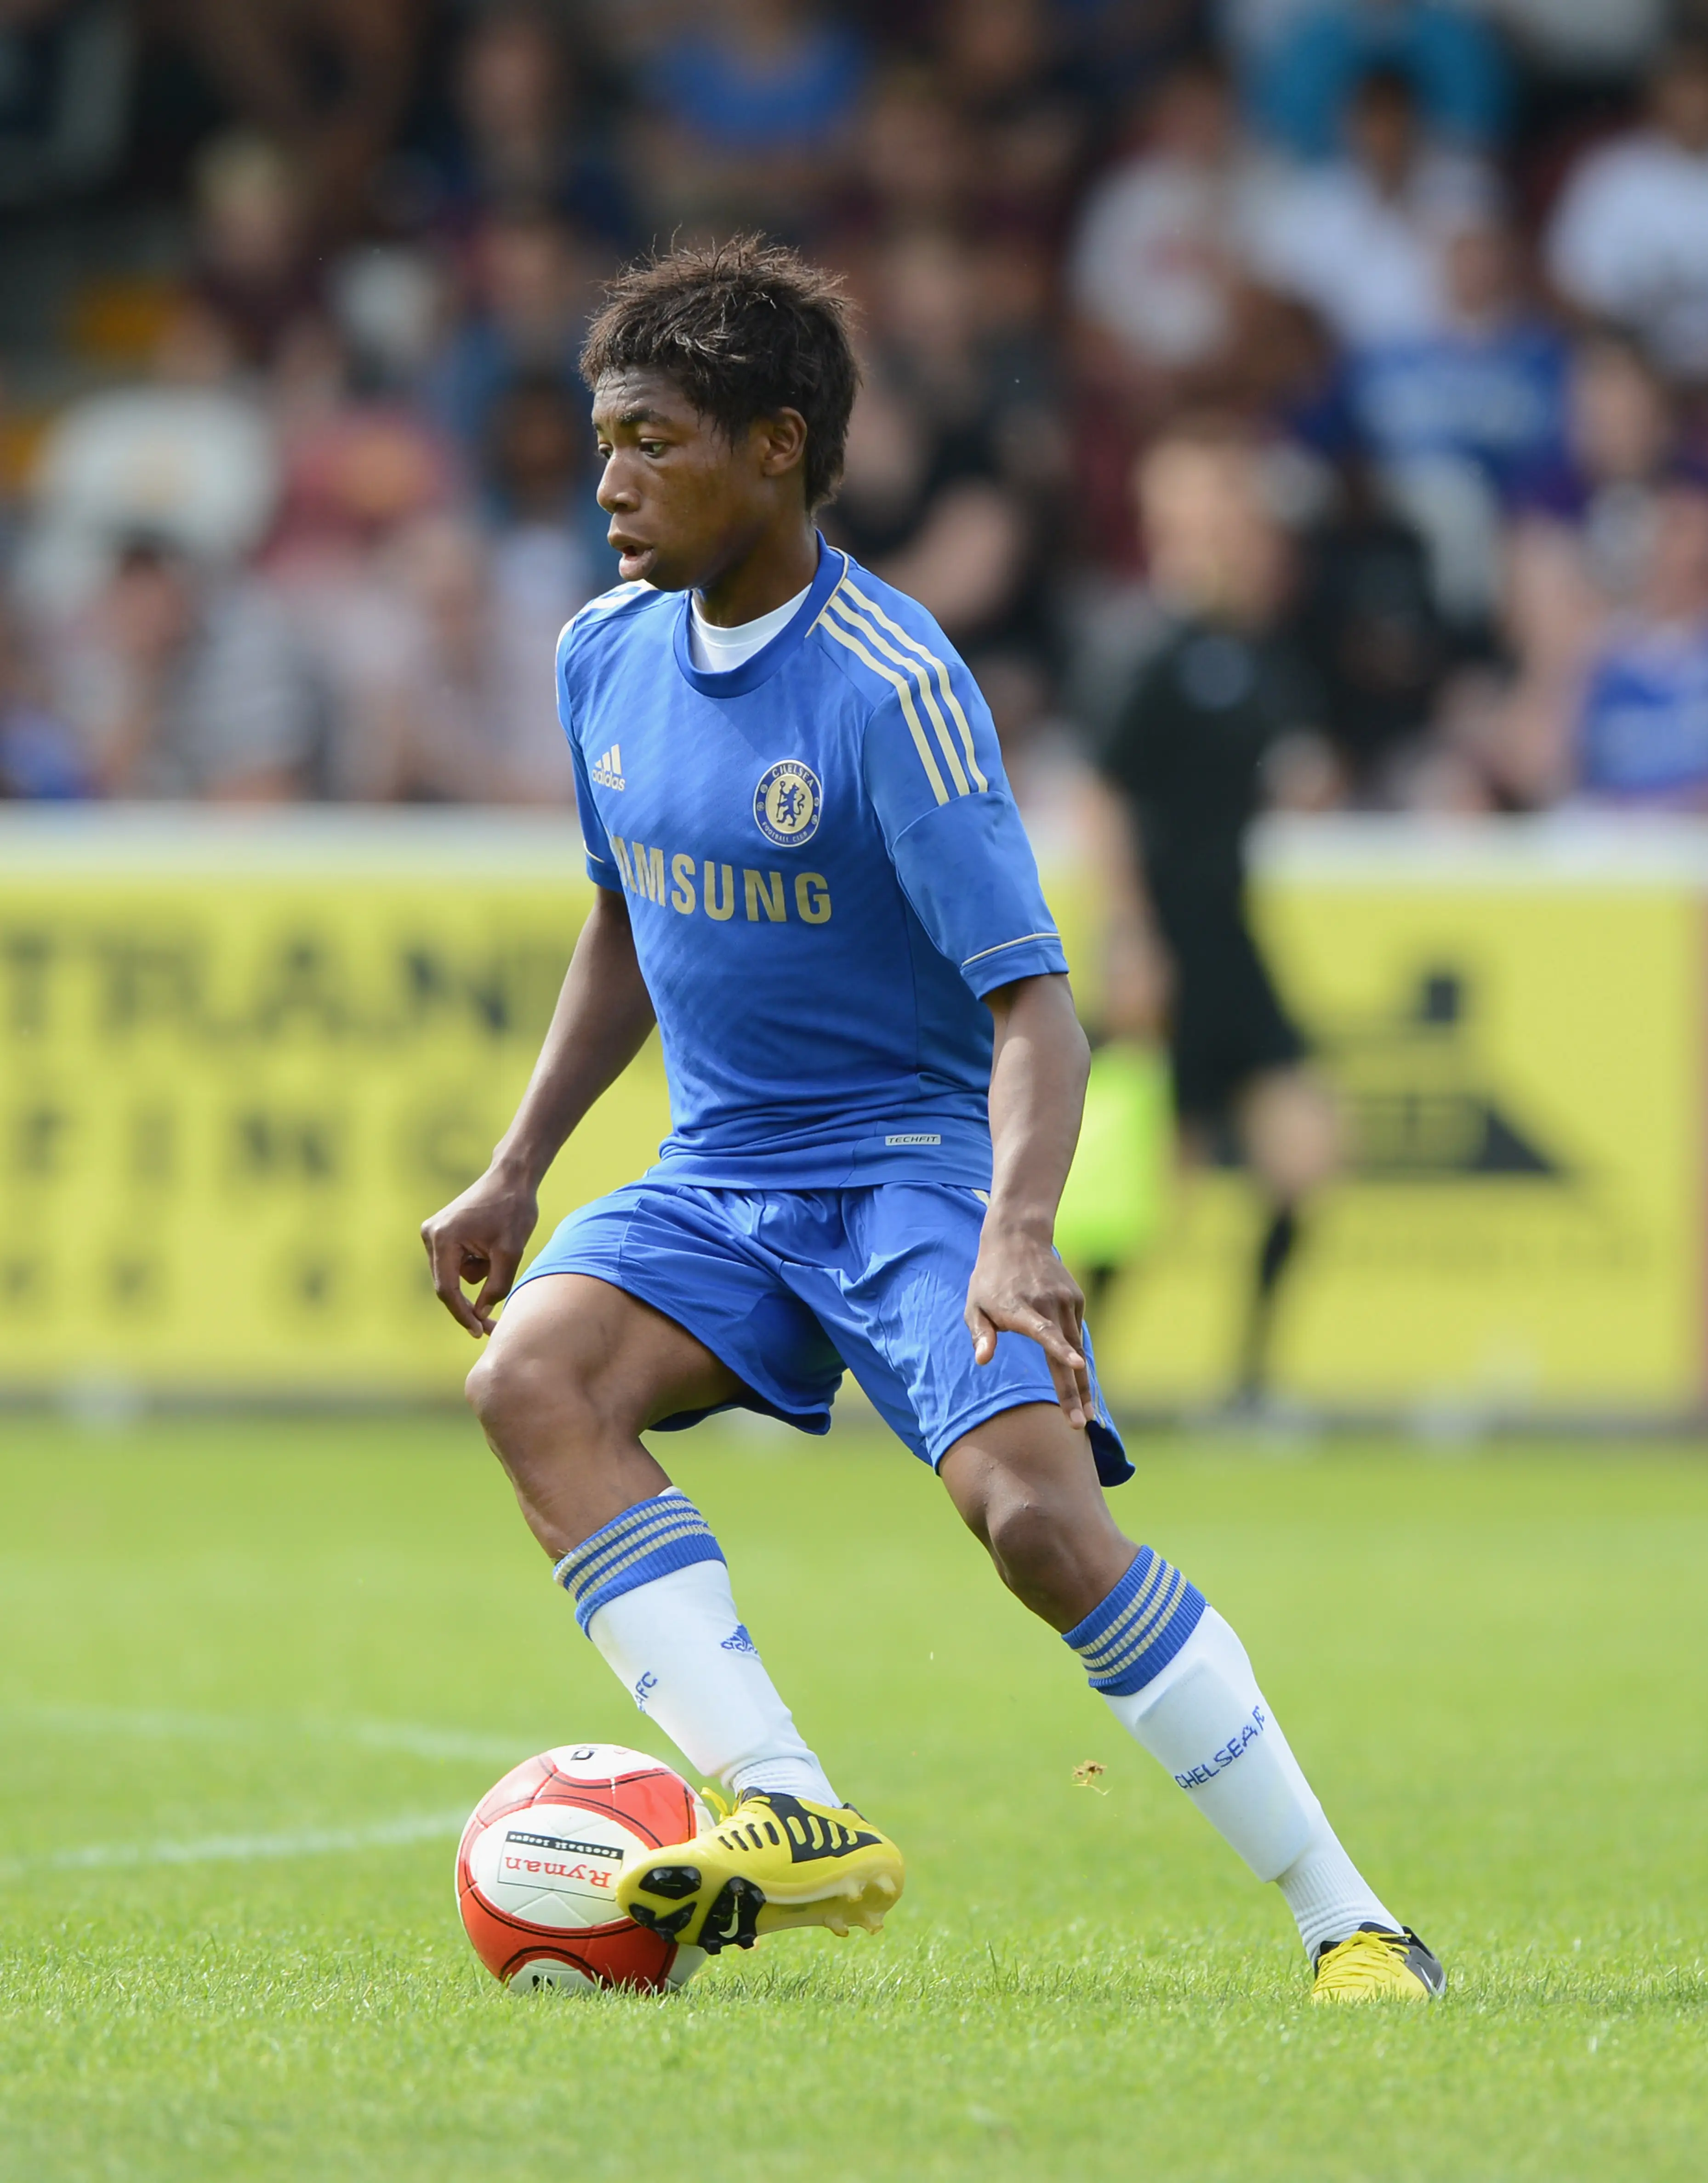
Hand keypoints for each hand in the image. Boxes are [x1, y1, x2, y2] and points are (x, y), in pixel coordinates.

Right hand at [421, 1164, 539, 1336]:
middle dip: (472, 1300)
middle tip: (493, 1324)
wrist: (512, 1178)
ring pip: (455, 1275)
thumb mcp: (511, 1252)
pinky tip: (491, 1245)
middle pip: (448, 1285)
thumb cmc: (514, 1210)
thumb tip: (480, 1314)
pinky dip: (475, 1262)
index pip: (448, 1289)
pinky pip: (457, 1262)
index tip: (478, 1333)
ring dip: (479, 1273)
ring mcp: (433, 1233)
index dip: (462, 1315)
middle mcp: (431, 1235)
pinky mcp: (441, 1232)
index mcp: (444, 1239)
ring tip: (500, 1250)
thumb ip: (496, 1287)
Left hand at [965, 1215, 1089, 1429]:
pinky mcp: (1076, 1300)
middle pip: (1066, 1354)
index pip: (1044, 1332)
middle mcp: (1048, 1305)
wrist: (1018, 1238)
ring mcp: (1066, 1301)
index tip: (1076, 1365)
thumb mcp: (975, 1305)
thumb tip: (983, 1360)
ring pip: (1077, 1349)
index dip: (1060, 1350)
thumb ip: (981, 1333)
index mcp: (1021, 1308)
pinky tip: (1068, 1364)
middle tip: (1080, 1423)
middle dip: (1074, 1392)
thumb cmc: (990, 1279)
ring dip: (1081, 1382)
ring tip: (1085, 1415)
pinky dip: (1072, 1353)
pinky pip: (1075, 1333)